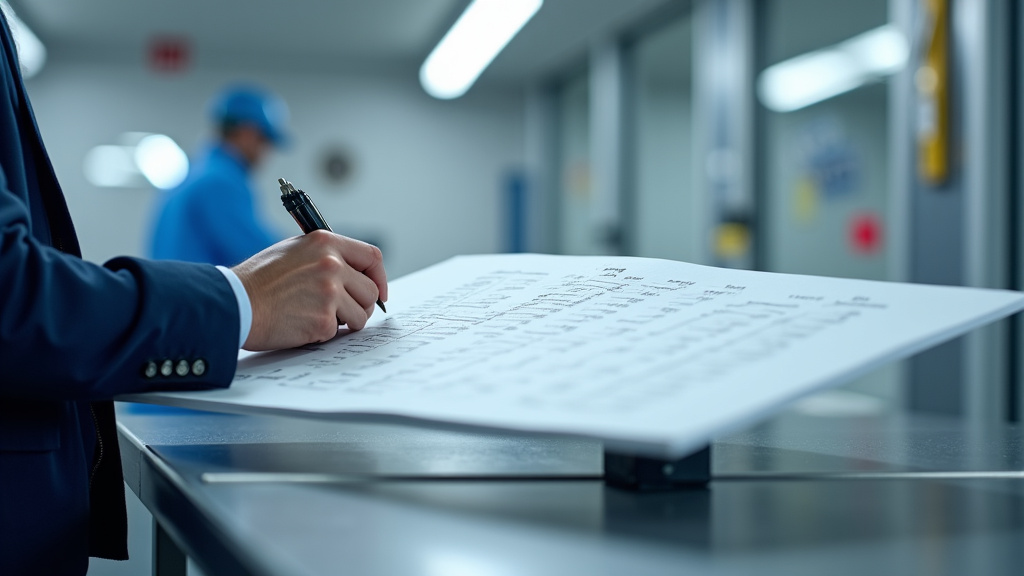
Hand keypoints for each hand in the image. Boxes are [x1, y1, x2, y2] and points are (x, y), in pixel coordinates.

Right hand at [232, 230, 387, 350]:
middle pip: (370, 291)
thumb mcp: (294, 251)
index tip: (379, 292)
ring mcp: (329, 293)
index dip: (379, 277)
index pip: (372, 257)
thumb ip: (326, 257)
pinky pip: (338, 331)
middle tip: (345, 312)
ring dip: (346, 321)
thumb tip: (354, 273)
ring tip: (316, 316)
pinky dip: (323, 332)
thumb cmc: (260, 279)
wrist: (235, 302)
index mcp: (326, 243)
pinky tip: (301, 323)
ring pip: (360, 314)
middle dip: (362, 305)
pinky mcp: (323, 319)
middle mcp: (332, 265)